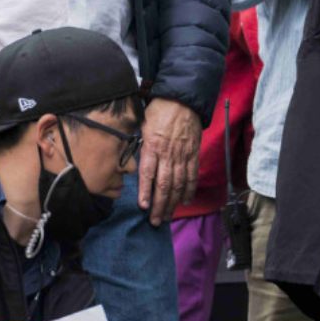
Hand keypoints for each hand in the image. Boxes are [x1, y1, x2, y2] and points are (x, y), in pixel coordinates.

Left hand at [136, 97, 202, 225]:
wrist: (183, 99)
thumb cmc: (159, 111)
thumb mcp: (141, 124)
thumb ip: (137, 143)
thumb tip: (127, 159)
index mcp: (152, 145)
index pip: (148, 173)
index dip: (146, 191)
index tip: (143, 206)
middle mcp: (168, 153)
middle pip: (164, 184)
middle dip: (160, 205)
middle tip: (155, 221)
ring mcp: (182, 155)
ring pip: (179, 184)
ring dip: (173, 203)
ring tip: (167, 216)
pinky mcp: (193, 154)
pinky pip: (192, 175)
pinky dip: (189, 190)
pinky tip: (185, 201)